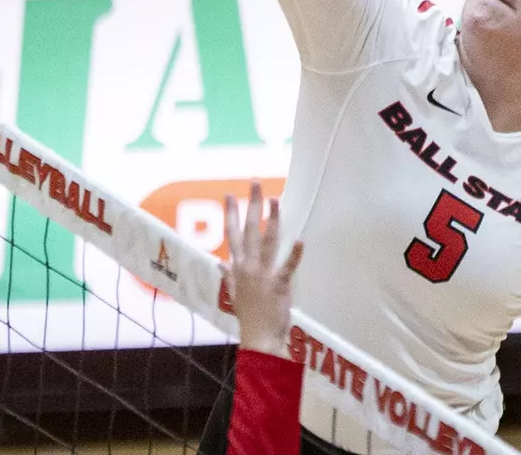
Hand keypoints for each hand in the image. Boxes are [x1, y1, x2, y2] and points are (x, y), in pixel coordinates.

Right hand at [223, 180, 302, 357]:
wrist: (259, 338)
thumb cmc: (248, 317)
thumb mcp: (234, 294)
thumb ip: (229, 276)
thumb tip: (220, 264)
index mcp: (237, 267)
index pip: (232, 234)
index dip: (231, 213)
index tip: (229, 194)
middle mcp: (248, 266)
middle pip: (249, 229)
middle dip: (252, 205)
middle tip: (255, 183)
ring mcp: (263, 274)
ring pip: (267, 241)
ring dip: (272, 220)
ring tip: (275, 200)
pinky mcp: (279, 285)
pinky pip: (287, 267)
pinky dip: (294, 255)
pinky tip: (300, 241)